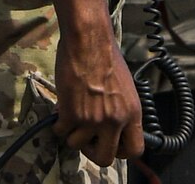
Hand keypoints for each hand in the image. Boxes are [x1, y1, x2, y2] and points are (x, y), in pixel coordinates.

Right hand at [55, 18, 144, 167]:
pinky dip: (59, 122)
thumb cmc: (105, 54)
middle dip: (93, 151)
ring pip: (77, 145)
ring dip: (72, 132)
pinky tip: (63, 106)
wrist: (88, 37)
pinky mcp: (72, 114)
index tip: (111, 144)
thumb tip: (114, 128)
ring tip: (73, 112)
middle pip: (105, 158)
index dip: (121, 151)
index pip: (135, 150)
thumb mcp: (125, 87)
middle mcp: (115, 120)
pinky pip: (61, 131)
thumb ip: (121, 109)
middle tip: (87, 137)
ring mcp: (93, 120)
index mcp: (132, 112)